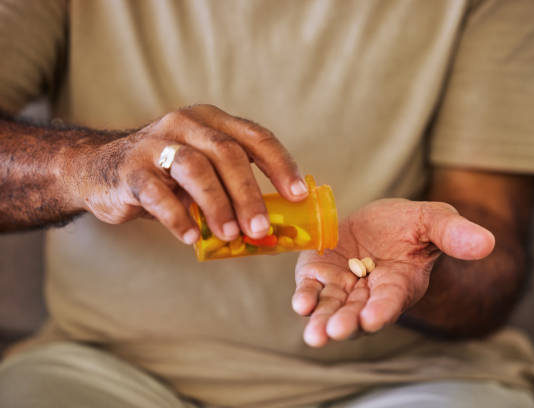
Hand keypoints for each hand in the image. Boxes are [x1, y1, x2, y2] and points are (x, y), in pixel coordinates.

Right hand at [68, 104, 307, 243]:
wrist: (101, 170)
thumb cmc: (166, 176)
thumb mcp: (203, 172)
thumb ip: (232, 188)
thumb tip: (272, 228)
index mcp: (213, 122)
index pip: (256, 137)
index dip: (281, 165)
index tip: (297, 195)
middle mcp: (186, 124)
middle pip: (228, 154)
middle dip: (249, 194)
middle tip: (261, 228)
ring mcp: (156, 143)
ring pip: (196, 168)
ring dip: (217, 205)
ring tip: (230, 235)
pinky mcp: (131, 168)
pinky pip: (158, 193)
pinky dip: (177, 217)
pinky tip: (189, 237)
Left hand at [292, 199, 494, 346]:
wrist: (382, 223)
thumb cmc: (412, 225)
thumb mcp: (435, 221)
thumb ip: (454, 234)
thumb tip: (487, 242)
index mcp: (400, 284)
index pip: (391, 300)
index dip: (382, 309)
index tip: (372, 318)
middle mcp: (370, 292)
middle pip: (357, 313)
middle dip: (346, 323)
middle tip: (335, 332)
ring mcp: (343, 285)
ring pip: (332, 307)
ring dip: (322, 320)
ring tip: (315, 334)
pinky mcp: (320, 273)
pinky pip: (312, 288)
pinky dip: (306, 296)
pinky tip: (302, 303)